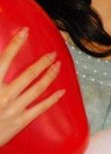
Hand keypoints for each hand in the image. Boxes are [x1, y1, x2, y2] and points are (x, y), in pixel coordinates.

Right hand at [0, 28, 64, 145]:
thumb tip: (0, 63)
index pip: (4, 60)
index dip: (15, 44)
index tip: (24, 32)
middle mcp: (4, 95)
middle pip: (28, 74)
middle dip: (42, 62)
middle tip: (52, 53)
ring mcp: (14, 109)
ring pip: (38, 88)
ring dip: (50, 75)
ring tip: (58, 65)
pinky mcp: (20, 121)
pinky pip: (40, 108)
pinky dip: (52, 99)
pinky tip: (62, 91)